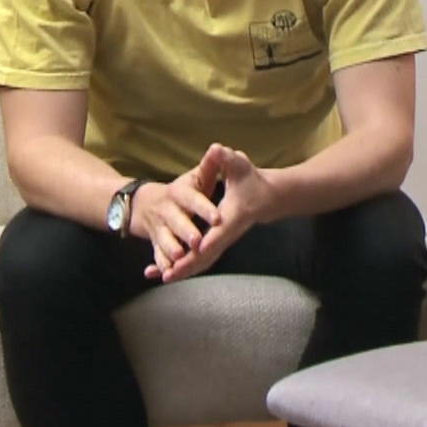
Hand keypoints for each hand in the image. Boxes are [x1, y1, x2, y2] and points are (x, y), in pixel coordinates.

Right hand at [130, 175, 218, 279]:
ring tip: (179, 257)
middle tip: (198, 241)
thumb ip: (209, 166)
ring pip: (165, 239)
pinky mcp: (155, 241)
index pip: (193, 199)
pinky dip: (159, 264)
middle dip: (186, 231)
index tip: (217, 217)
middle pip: (177, 221)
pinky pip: (157, 254)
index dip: (204, 208)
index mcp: (179, 193)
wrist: (144, 203)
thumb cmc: (181, 192)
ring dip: (170, 248)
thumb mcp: (194, 178)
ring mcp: (159, 227)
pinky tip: (164, 273)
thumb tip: (218, 148)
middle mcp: (167, 210)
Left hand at [148, 144, 274, 282]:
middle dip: (188, 265)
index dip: (208, 240)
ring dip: (183, 271)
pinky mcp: (215, 245)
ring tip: (160, 277)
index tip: (196, 249)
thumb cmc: (250, 180)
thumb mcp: (239, 165)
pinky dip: (182, 268)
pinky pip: (198, 261)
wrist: (265, 198)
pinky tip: (163, 274)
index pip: (219, 231)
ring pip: (202, 262)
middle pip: (207, 254)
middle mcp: (225, 234)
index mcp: (230, 216)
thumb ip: (226, 159)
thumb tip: (216, 149)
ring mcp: (220, 242)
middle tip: (168, 275)